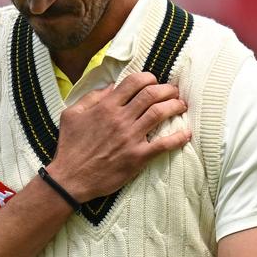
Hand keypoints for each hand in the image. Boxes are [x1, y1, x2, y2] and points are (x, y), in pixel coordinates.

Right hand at [45, 71, 190, 201]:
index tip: (154, 82)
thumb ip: (91, 98)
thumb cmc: (69, 147)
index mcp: (105, 107)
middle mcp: (120, 119)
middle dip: (167, 89)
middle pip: (151, 95)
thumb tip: (111, 87)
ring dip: (175, 106)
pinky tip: (187, 133)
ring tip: (181, 105)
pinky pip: (163, 144)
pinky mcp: (137, 157)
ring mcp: (130, 138)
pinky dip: (178, 137)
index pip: (134, 83)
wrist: (70, 179)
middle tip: (174, 91)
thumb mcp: (71, 115)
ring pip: (160, 113)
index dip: (149, 78)